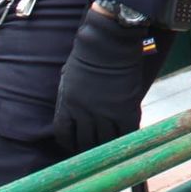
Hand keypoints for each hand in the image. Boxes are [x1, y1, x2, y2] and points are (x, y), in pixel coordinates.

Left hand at [53, 8, 150, 153]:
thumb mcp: (68, 79)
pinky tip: (127, 137)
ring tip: (112, 147)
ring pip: (106, 141)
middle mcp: (84, 112)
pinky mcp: (126, 108)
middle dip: (89, 148)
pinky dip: (126, 136)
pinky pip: (126, 132)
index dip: (69, 142)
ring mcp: (106, 112)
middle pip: (85, 142)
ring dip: (108, 145)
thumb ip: (69, 99)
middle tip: (95, 150)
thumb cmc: (88, 55)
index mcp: (67, 104)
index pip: (64, 134)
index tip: (75, 144)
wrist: (109, 42)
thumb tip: (72, 116)